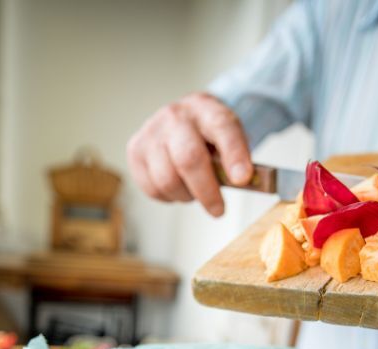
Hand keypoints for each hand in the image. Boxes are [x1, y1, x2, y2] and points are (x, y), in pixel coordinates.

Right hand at [126, 92, 251, 216]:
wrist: (182, 120)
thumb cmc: (209, 136)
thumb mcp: (230, 140)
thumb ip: (238, 161)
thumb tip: (241, 182)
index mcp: (207, 109)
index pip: (223, 128)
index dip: (234, 155)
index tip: (242, 179)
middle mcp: (175, 116)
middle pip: (188, 158)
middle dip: (206, 191)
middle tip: (218, 210)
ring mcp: (151, 132)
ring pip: (167, 180)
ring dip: (185, 195)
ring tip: (194, 190)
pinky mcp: (135, 150)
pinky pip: (152, 188)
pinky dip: (168, 197)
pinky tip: (176, 186)